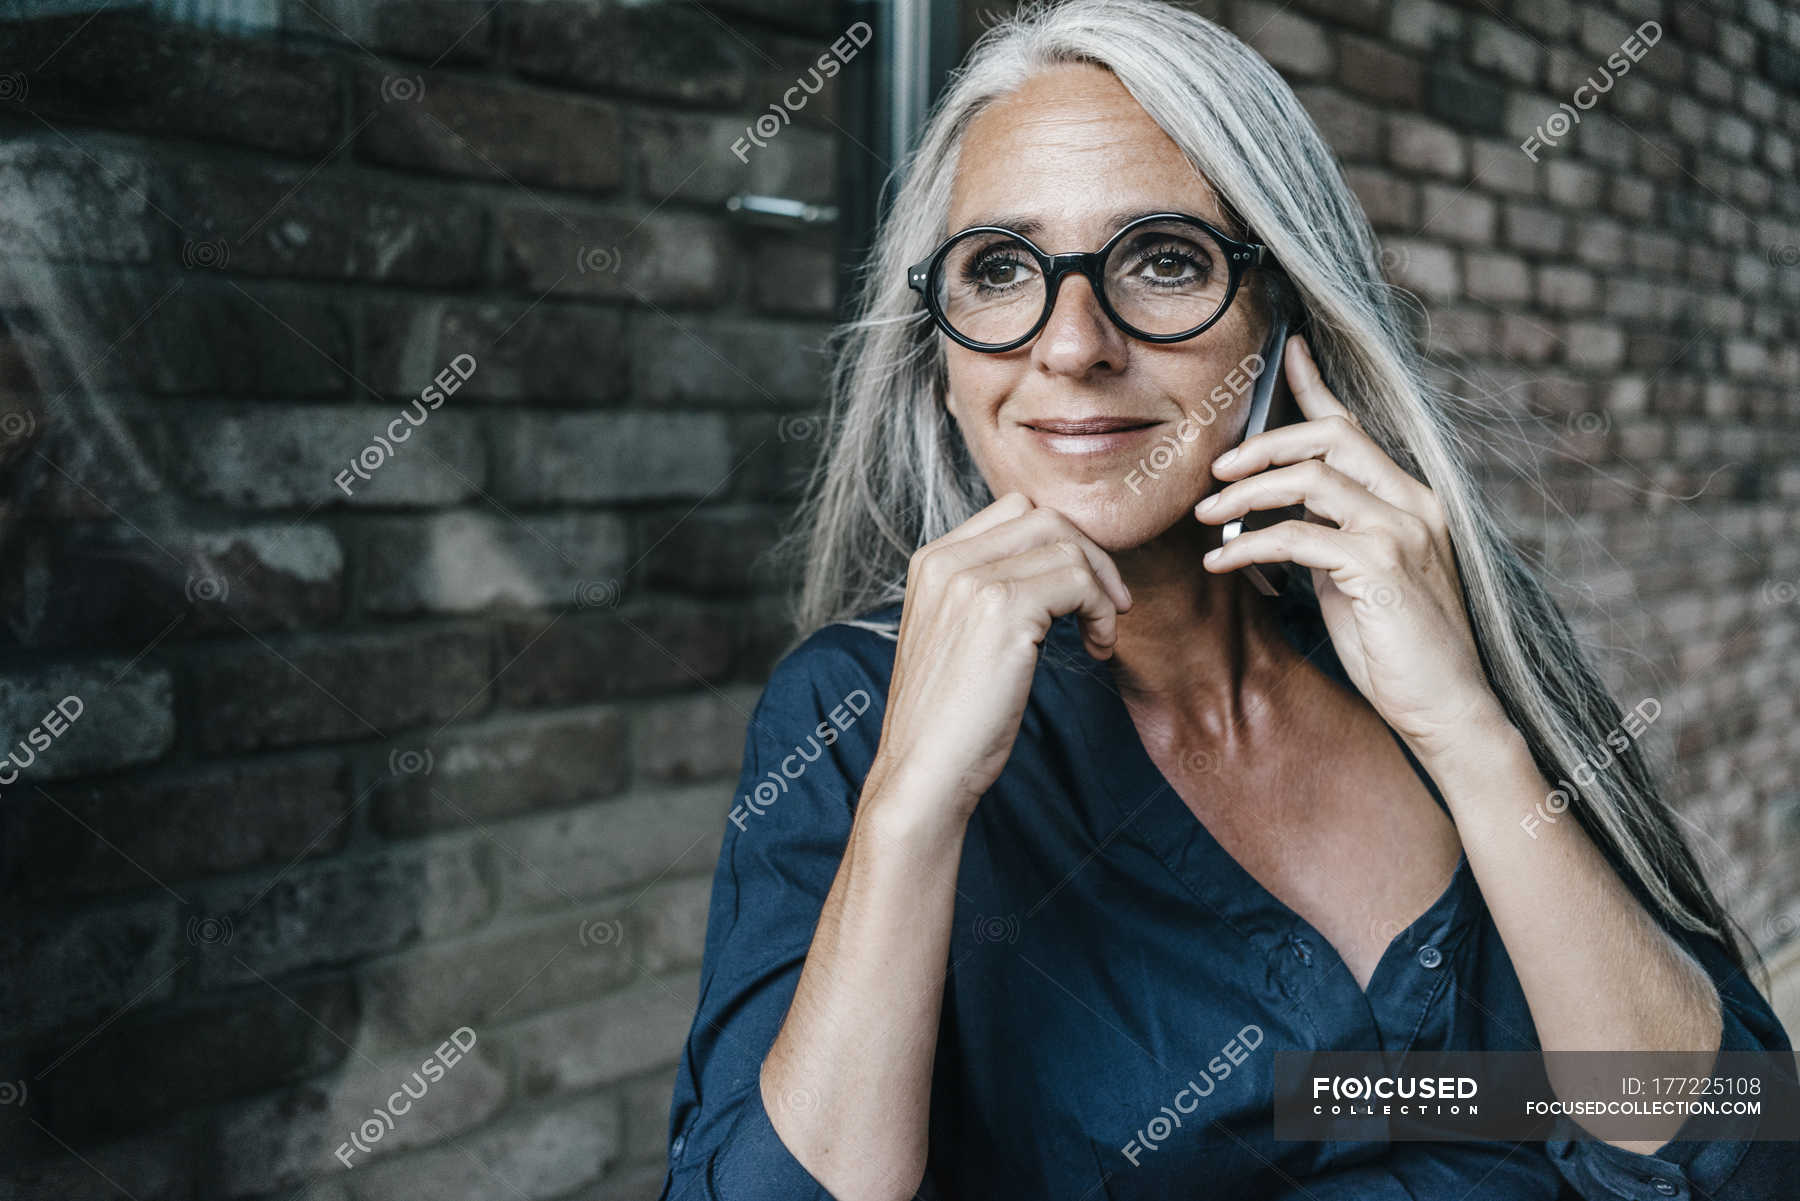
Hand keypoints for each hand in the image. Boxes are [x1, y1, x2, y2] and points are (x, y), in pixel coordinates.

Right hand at [873, 492, 1131, 818]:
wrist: (923, 772)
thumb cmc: (950, 718)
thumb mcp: (960, 636)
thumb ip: (989, 592)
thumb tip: (1057, 568)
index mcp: (932, 562)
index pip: (1015, 511)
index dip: (1062, 542)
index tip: (1082, 589)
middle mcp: (946, 561)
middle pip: (1045, 517)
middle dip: (1091, 556)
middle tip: (1110, 607)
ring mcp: (971, 581)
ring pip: (1067, 546)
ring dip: (1102, 589)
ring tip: (1102, 636)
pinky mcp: (1002, 609)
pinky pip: (1078, 581)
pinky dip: (1102, 612)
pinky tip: (1098, 649)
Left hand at [1192, 334, 1504, 757]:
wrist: (1447, 708)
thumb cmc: (1400, 649)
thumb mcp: (1358, 578)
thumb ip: (1331, 537)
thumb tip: (1280, 516)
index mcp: (1411, 499)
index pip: (1355, 427)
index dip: (1317, 384)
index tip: (1285, 351)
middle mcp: (1413, 503)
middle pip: (1329, 437)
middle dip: (1263, 444)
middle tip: (1216, 470)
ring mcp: (1401, 532)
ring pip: (1309, 479)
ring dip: (1246, 495)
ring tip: (1208, 518)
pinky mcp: (1381, 568)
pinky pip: (1297, 536)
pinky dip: (1249, 544)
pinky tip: (1222, 562)